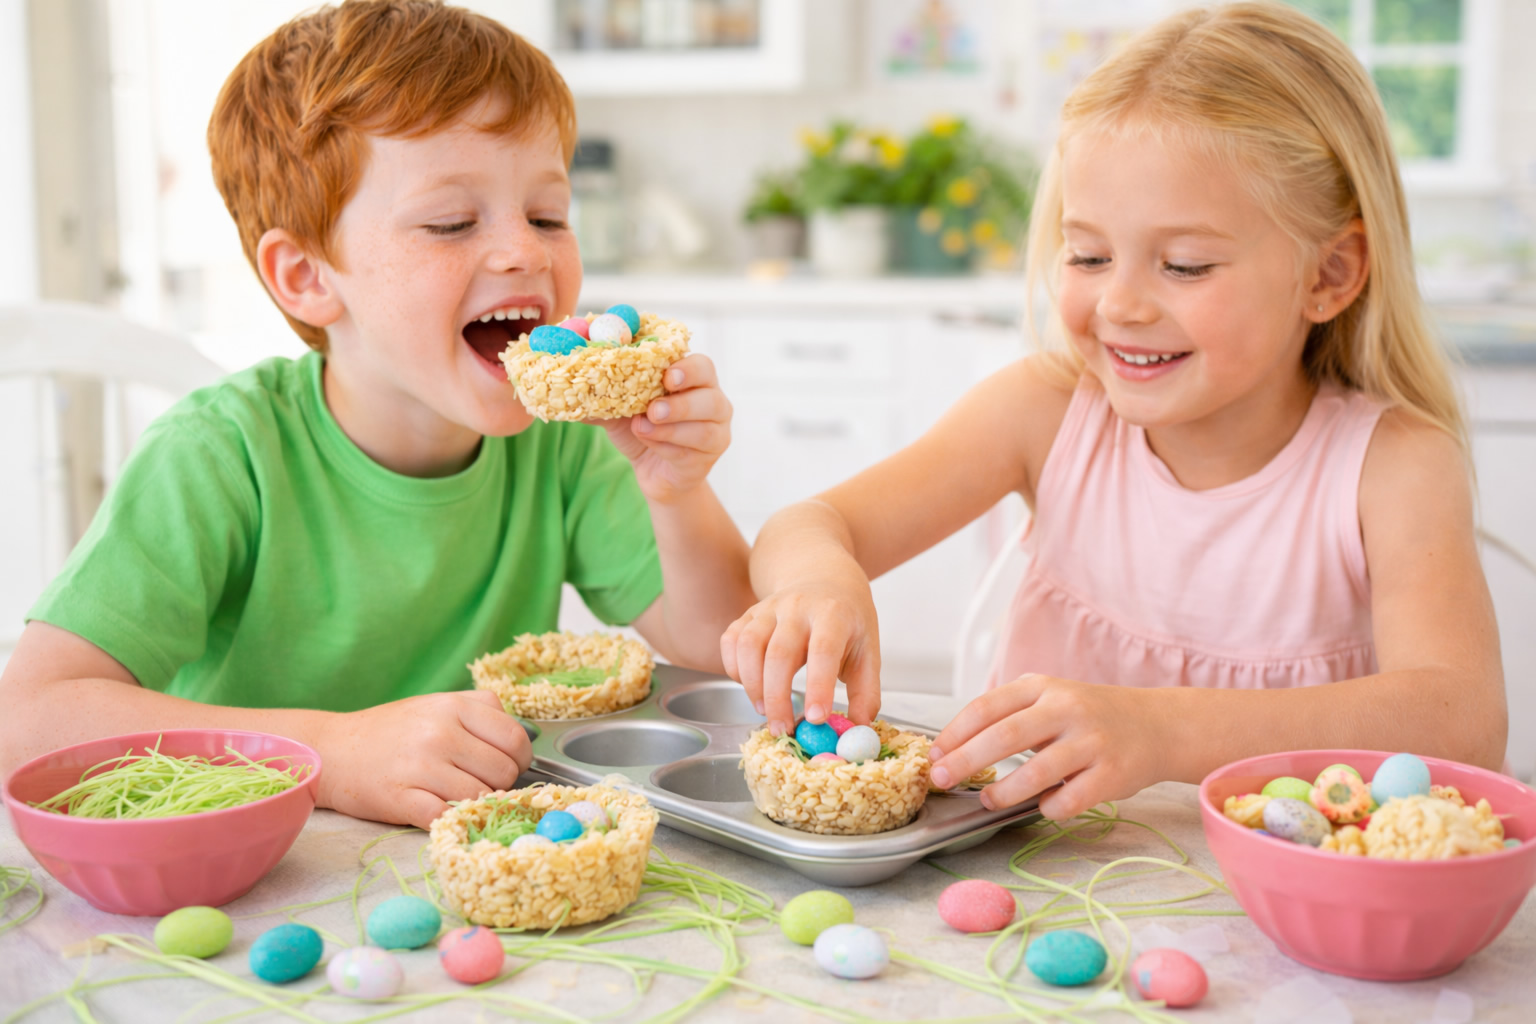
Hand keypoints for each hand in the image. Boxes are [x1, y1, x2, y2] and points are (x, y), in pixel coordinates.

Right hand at [312, 690, 531, 828]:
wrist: (332, 750)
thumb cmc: (391, 730)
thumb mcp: (437, 704)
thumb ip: (481, 711)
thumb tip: (529, 735)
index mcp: (453, 706)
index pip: (515, 738)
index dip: (520, 758)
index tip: (509, 765)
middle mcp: (439, 733)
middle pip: (503, 772)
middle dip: (499, 784)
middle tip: (480, 783)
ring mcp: (420, 767)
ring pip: (480, 797)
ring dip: (476, 803)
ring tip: (459, 796)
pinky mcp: (401, 799)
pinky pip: (448, 816)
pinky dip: (452, 818)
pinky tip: (441, 809)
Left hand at [594, 354, 730, 503]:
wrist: (654, 473)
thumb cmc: (643, 431)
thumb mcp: (620, 411)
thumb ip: (603, 398)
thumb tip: (568, 391)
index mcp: (694, 379)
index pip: (701, 365)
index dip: (687, 368)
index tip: (666, 377)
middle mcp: (713, 400)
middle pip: (710, 395)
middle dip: (681, 403)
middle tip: (653, 408)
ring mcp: (717, 429)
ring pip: (704, 426)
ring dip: (671, 428)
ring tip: (643, 427)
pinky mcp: (710, 455)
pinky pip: (693, 450)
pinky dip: (667, 446)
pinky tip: (650, 445)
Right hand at [720, 579, 881, 735]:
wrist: (825, 580)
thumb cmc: (846, 622)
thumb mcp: (868, 651)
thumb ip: (866, 692)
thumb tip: (859, 729)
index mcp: (833, 615)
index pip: (823, 650)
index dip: (818, 685)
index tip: (816, 719)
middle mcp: (798, 607)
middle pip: (779, 653)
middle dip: (777, 697)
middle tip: (782, 729)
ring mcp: (769, 608)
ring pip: (748, 645)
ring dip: (752, 685)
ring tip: (764, 710)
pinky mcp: (748, 614)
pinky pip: (731, 641)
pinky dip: (734, 668)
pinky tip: (750, 686)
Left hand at [927, 675, 1171, 820]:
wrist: (1156, 725)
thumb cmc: (1089, 717)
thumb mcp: (1048, 699)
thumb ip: (1008, 716)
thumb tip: (951, 749)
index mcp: (1042, 689)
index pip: (986, 707)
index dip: (954, 733)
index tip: (934, 754)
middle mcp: (1066, 710)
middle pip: (1003, 737)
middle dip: (965, 761)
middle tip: (941, 779)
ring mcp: (1091, 742)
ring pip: (1035, 773)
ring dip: (1003, 792)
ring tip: (987, 800)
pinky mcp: (1112, 774)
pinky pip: (1070, 799)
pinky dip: (1049, 807)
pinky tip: (1043, 806)